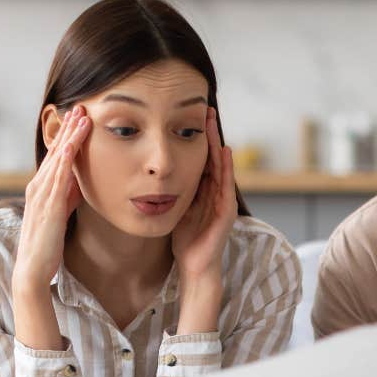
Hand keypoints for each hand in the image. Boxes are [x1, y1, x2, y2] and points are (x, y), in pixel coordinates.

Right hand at [12, 104, 90, 292]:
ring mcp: (41, 195)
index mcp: (41, 188)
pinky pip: (56, 179)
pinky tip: (70, 147)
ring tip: (81, 117)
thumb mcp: (62, 212)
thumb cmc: (47, 243)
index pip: (56, 156)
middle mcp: (38, 187)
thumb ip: (68, 195)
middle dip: (68, 128)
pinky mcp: (48, 207)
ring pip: (57, 160)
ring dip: (68, 137)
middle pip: (55, 151)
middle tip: (80, 106)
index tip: (78, 117)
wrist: (33, 268)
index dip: (67, 136)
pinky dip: (63, 161)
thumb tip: (80, 181)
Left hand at [171, 107, 236, 281]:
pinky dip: (226, 168)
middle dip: (208, 133)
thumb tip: (149, 173)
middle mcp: (216, 192)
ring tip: (212, 122)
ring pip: (220, 165)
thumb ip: (169, 190)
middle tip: (205, 108)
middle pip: (212, 156)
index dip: (196, 137)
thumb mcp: (175, 208)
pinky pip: (226, 185)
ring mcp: (223, 201)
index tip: (190, 115)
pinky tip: (224, 151)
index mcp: (203, 190)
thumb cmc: (184, 241)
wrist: (194, 267)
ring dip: (216, 143)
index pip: (200, 158)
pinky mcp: (226, 212)